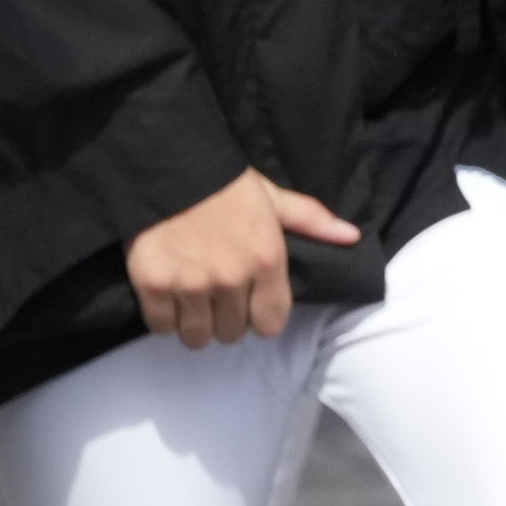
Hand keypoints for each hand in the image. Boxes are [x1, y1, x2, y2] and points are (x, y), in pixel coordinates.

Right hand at [126, 169, 360, 348]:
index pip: (270, 324)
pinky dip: (165, 319)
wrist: (170, 167)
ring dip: (195, 326)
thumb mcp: (275, 199)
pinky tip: (168, 300)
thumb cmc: (226, 185)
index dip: (260, 319)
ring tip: (193, 305)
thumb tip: (353, 236)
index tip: (250, 308)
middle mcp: (231, 279)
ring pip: (197, 337)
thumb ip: (313, 221)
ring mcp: (191, 285)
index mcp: (266, 261)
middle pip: (232, 334)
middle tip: (217, 302)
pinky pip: (162, 327)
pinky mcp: (153, 285)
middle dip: (226, 322)